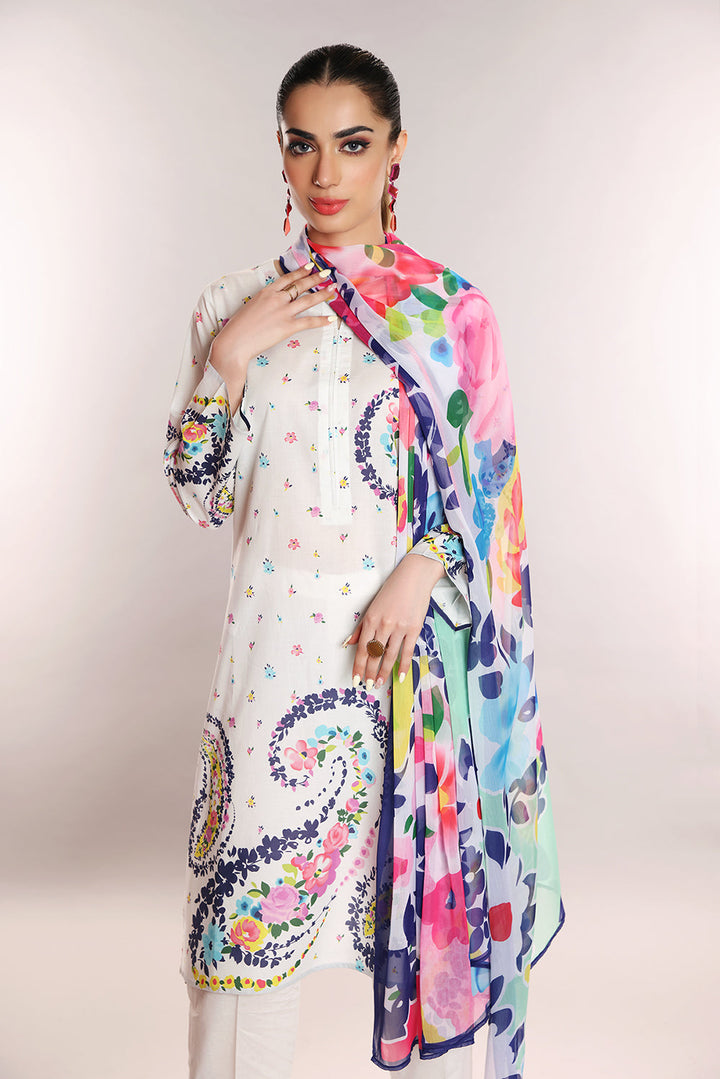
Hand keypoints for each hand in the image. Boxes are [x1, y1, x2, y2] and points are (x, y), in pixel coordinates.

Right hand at [210, 264, 336, 410]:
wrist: (235, 341)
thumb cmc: (239, 327)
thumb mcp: (251, 306)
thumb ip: (264, 302)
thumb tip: (272, 302)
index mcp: (266, 292)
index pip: (287, 278)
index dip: (300, 271)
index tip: (310, 266)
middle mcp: (276, 299)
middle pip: (300, 285)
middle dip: (316, 278)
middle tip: (328, 273)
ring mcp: (283, 312)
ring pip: (308, 300)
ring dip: (323, 294)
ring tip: (333, 289)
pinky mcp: (287, 327)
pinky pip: (308, 322)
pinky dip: (321, 320)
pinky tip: (331, 318)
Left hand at [344, 553, 445, 689]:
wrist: (414, 576)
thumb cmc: (392, 590)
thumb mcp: (372, 606)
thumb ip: (361, 627)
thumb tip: (348, 643)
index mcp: (371, 619)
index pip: (362, 648)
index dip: (358, 667)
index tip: (355, 679)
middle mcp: (384, 625)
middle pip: (375, 655)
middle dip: (370, 673)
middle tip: (367, 686)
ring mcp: (400, 628)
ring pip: (390, 656)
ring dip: (384, 672)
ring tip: (380, 684)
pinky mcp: (414, 629)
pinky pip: (407, 651)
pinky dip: (404, 666)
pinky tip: (400, 676)